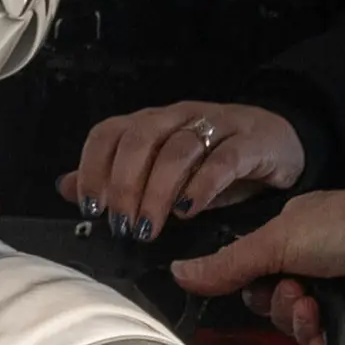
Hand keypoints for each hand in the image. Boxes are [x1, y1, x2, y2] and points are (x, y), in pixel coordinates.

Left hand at [58, 102, 304, 240]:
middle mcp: (178, 117)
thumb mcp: (161, 172)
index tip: (92, 207)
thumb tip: (65, 187)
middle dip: (124, 185)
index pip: (109, 132)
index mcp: (150, 123)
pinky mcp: (249, 141)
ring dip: (156, 191)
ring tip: (148, 227)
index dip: (93, 167)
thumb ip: (114, 179)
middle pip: (140, 138)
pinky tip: (188, 211)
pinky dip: (201, 186)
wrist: (279, 142)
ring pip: (177, 149)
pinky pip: (221, 159)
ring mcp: (215, 125)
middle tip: (122, 226)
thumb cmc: (214, 162)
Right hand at [167, 184, 344, 344]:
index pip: (249, 274)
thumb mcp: (279, 238)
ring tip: (318, 304)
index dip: (247, 285)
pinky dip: (320, 341)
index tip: (255, 282)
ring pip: (292, 329)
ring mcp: (335, 297)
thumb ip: (229, 263)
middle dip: (278, 305)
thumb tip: (180, 272)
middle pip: (267, 306)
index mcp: (290, 239)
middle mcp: (310, 267)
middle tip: (298, 289)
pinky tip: (329, 329)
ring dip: (299, 321)